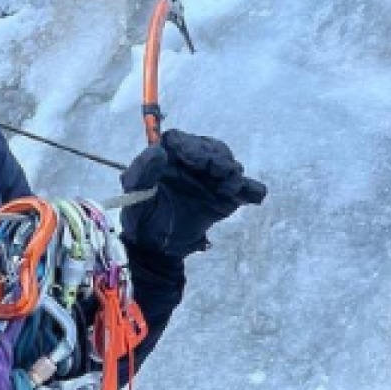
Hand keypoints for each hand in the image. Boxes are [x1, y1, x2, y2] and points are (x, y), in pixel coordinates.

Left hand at [120, 130, 266, 259]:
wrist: (156, 248)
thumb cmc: (141, 218)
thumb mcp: (135, 196)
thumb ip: (143, 172)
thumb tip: (158, 151)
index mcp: (168, 158)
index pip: (181, 141)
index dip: (191, 147)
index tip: (197, 162)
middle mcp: (191, 165)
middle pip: (211, 149)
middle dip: (218, 158)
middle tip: (220, 173)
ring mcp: (210, 180)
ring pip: (229, 165)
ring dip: (232, 174)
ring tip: (228, 189)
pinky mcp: (225, 199)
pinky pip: (244, 189)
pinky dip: (252, 190)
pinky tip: (254, 197)